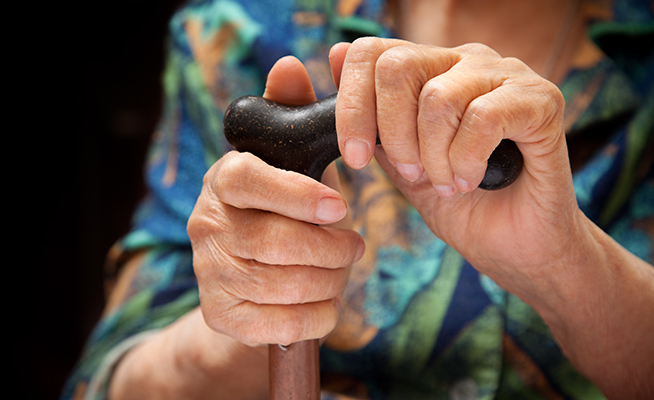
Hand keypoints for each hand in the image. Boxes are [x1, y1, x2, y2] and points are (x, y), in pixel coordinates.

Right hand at [188, 56, 363, 346]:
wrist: (245, 275)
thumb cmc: (277, 207)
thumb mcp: (284, 159)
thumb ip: (290, 111)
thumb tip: (290, 63)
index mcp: (223, 180)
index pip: (250, 180)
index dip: (298, 194)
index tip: (341, 205)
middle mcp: (206, 226)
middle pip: (276, 243)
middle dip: (332, 248)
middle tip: (355, 244)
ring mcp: (209, 275)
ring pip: (286, 285)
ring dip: (330, 280)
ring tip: (340, 268)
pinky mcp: (221, 316)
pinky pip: (283, 324)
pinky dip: (319, 315)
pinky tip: (324, 300)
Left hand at [329, 38, 577, 301]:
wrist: (518, 250)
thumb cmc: (463, 207)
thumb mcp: (402, 167)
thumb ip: (374, 122)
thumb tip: (334, 54)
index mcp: (430, 72)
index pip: (372, 53)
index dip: (352, 104)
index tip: (353, 157)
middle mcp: (466, 62)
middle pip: (397, 65)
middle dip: (391, 134)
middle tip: (412, 174)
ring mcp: (506, 75)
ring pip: (437, 97)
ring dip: (433, 157)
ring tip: (448, 183)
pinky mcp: (541, 100)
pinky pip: (483, 117)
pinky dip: (467, 160)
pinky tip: (473, 180)